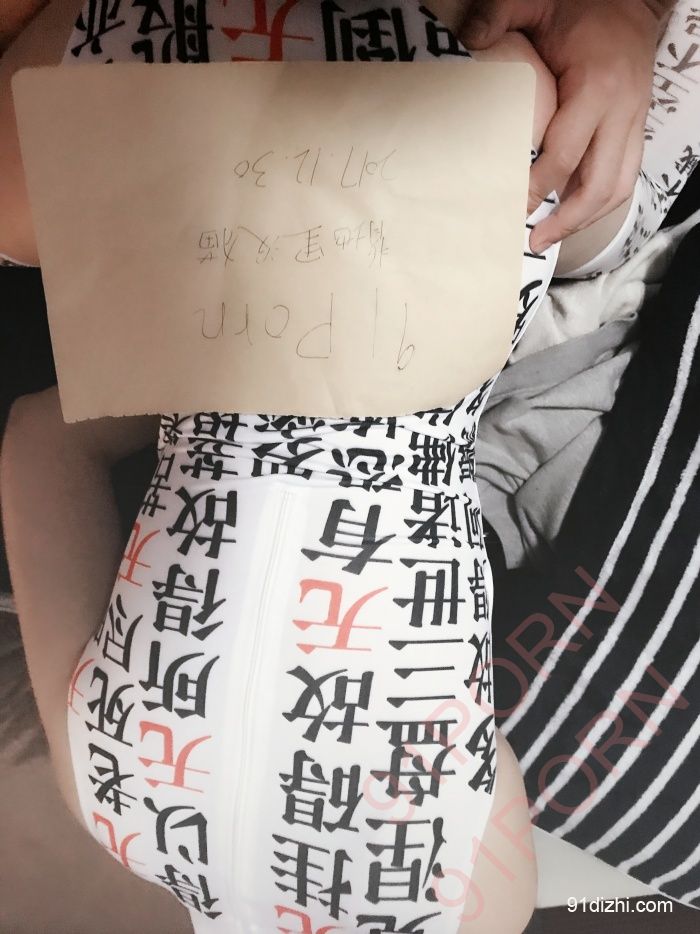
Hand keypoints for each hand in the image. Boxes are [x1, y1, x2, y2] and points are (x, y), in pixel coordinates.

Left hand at [459, 0, 669, 252]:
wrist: (634, 0)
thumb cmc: (584, 6)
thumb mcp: (538, 2)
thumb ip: (500, 16)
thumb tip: (465, 40)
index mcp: (597, 88)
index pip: (564, 156)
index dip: (537, 188)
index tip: (512, 207)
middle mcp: (621, 112)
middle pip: (599, 186)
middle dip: (566, 221)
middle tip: (534, 242)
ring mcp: (633, 123)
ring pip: (618, 188)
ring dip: (585, 220)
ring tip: (552, 239)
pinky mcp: (635, 129)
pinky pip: (625, 177)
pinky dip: (599, 203)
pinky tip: (572, 216)